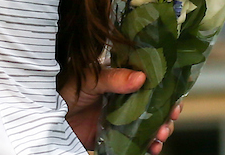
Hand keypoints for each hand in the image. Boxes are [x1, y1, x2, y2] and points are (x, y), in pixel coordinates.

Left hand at [60, 67, 182, 153]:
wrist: (48, 114)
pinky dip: (149, 146)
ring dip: (161, 130)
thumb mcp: (90, 79)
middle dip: (167, 113)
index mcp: (121, 79)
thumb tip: (141, 77)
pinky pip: (138, 142)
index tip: (175, 98)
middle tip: (171, 118)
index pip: (151, 83)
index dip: (166, 90)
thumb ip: (114, 78)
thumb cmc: (66, 89)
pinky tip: (153, 148)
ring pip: (150, 124)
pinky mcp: (116, 135)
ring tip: (160, 135)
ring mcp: (122, 118)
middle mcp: (125, 98)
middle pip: (156, 106)